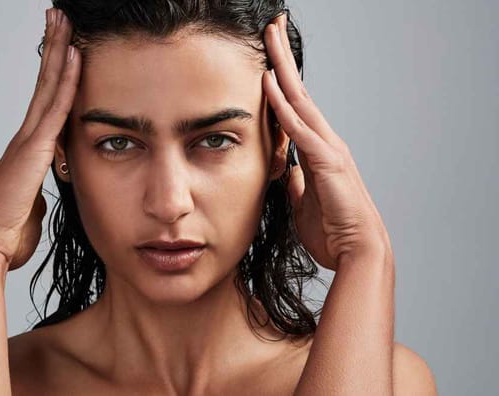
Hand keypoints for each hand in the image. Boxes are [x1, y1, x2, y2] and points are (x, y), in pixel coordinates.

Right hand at [0, 8, 79, 271]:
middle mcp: (26, 138)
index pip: (46, 102)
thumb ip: (38, 191)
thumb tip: (40, 191)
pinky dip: (66, 81)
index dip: (54, 72)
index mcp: (28, 150)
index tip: (62, 46)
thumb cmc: (8, 232)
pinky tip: (75, 56)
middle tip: (57, 16)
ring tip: (62, 20)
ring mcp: (28, 140)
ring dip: (57, 51)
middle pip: (44, 83)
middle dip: (52, 47)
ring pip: (48, 86)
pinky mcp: (34, 150)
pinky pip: (55, 109)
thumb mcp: (32, 206)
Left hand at [263, 14, 391, 269]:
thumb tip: (288, 173)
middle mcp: (324, 141)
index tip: (265, 56)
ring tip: (269, 38)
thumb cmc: (332, 229)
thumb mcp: (303, 202)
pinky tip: (268, 85)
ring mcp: (328, 148)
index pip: (294, 106)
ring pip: (300, 99)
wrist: (357, 252)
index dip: (279, 80)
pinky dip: (283, 106)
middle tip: (271, 26)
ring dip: (282, 68)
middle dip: (282, 57)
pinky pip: (300, 129)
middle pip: (298, 90)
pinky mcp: (328, 162)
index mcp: (317, 149)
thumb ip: (296, 183)